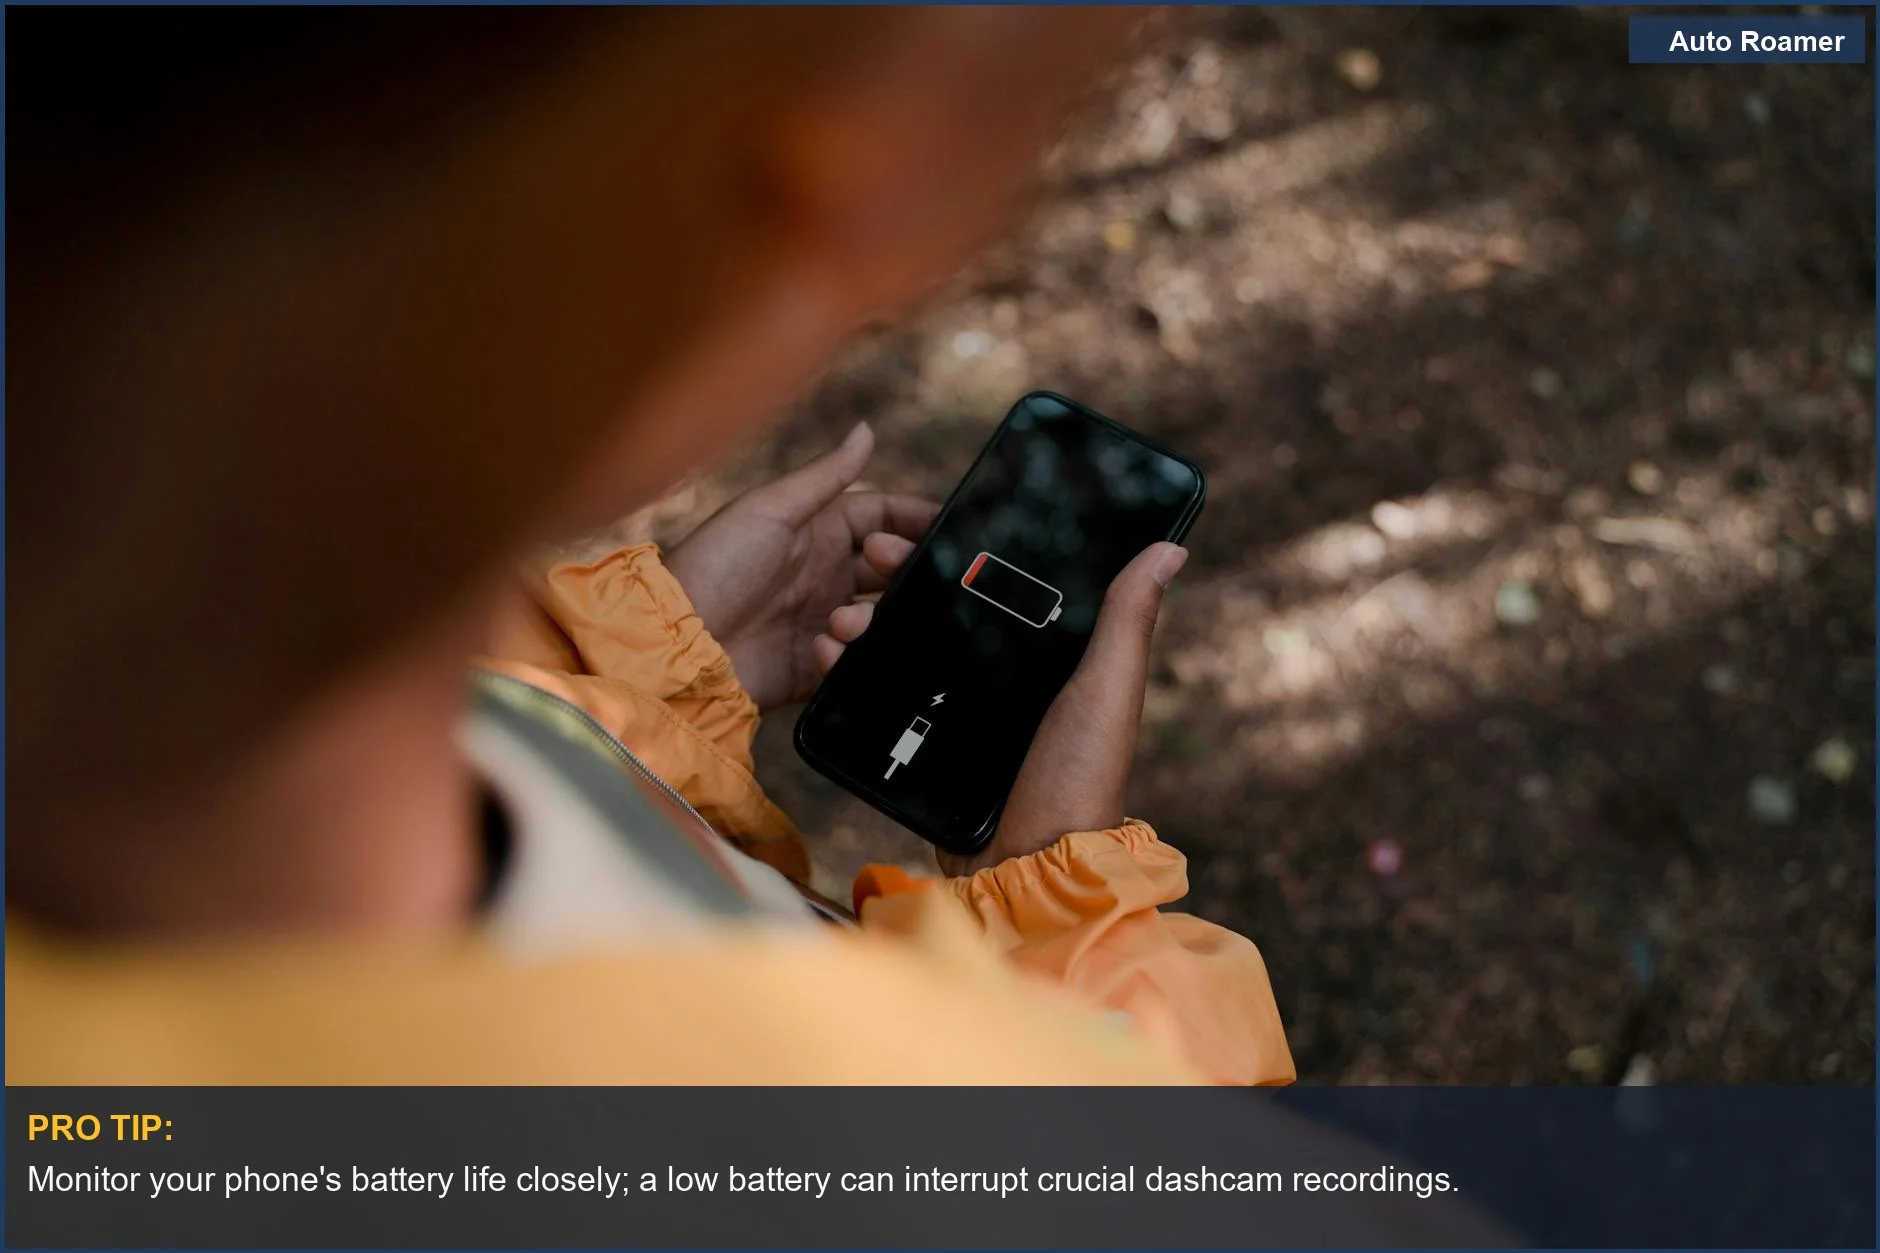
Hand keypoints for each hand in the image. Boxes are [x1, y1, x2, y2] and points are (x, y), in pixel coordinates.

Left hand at [665, 423, 937, 710]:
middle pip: (892, 569)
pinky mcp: (814, 667)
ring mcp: (823, 620)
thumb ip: (827, 475)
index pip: (884, 516)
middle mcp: (826, 575)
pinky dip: (848, 657)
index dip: (916, 520)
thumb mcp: (773, 508)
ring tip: (841, 623)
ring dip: (871, 618)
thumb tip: (867, 429)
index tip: (947, 529)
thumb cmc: (716, 562)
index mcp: (819, 530)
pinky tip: (821, 650)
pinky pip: (855, 664)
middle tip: (888, 571)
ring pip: (881, 618)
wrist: (674, 641)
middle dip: (902, 571)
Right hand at [815, 540, 1188, 875]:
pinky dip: (852, 673)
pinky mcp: (924, 746)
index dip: (958, 549)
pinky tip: (828, 655)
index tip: (923, 521)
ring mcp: (960, 712)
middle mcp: (1002, 679)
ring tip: (839, 616)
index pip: (998, 583)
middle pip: (940, 608)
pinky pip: (883, 698)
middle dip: (899, 578)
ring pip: (903, 647)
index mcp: (1049, 657)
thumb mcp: (1106, 691)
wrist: (1024, 868)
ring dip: (865, 621)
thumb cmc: (1081, 779)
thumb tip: (1173, 546)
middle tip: (869, 556)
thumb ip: (1128, 622)